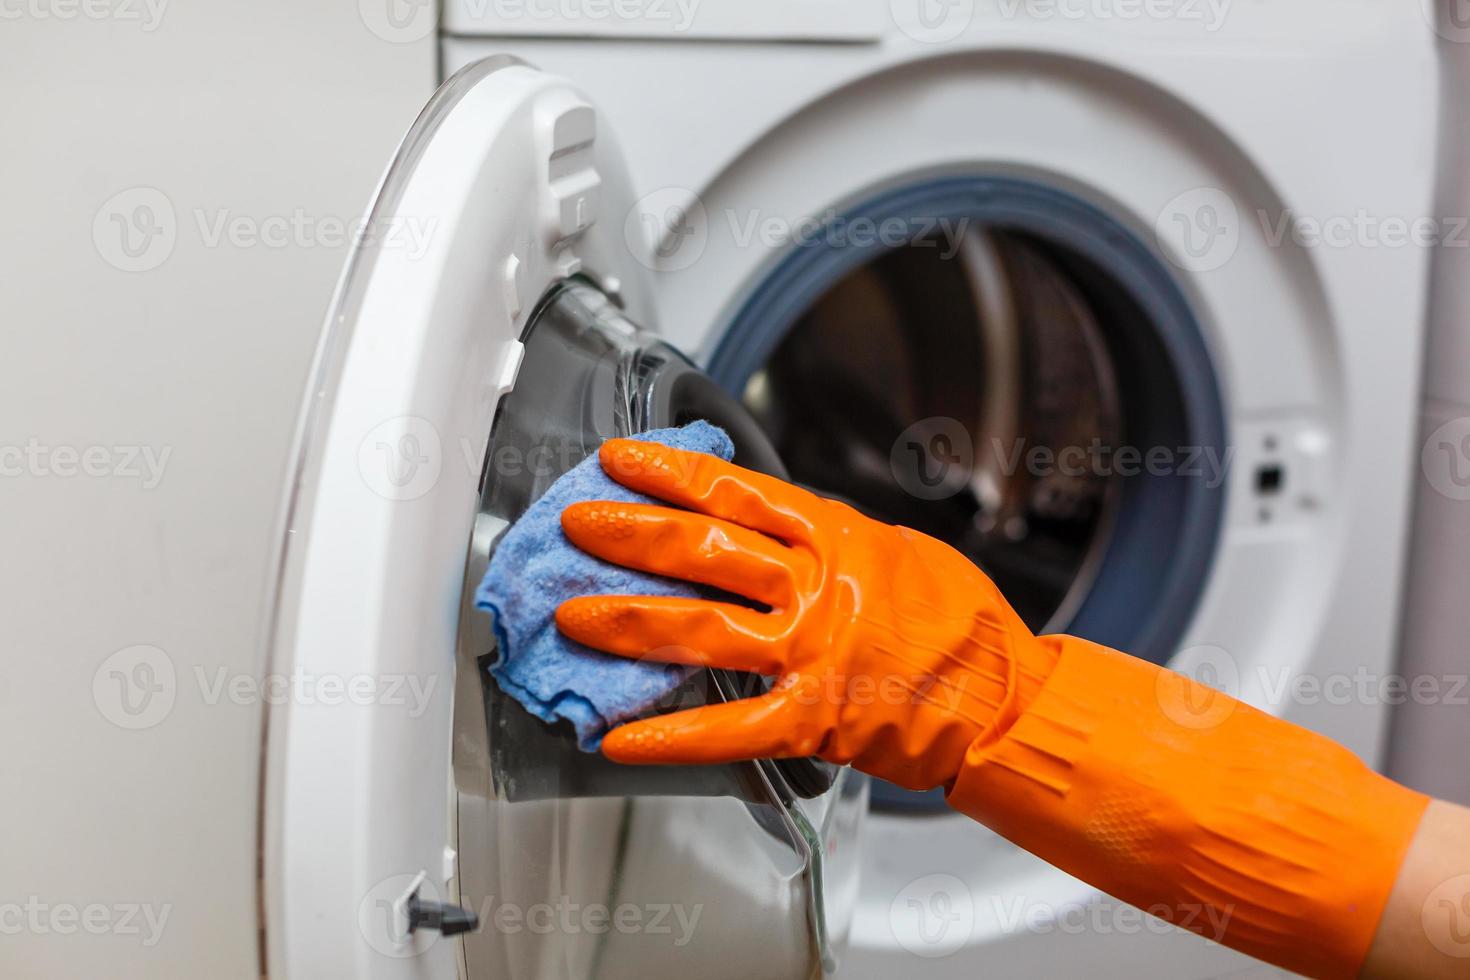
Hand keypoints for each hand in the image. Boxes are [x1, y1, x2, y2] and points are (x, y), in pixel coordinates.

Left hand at [554, 438, 1057, 790]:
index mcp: (835, 537)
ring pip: (700, 629)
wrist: (1005, 700)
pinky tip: (617, 739)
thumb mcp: (896, 549)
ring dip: (628, 621)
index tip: (620, 461)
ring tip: (573, 616)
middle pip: (703, 551)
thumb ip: (826, 536)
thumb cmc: (960, 624)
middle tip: (578, 525)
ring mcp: (810, 655)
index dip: (670, 473)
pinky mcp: (811, 721)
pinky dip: (667, 736)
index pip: (735, 492)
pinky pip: (726, 728)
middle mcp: (815, 589)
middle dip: (630, 534)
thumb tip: (769, 521)